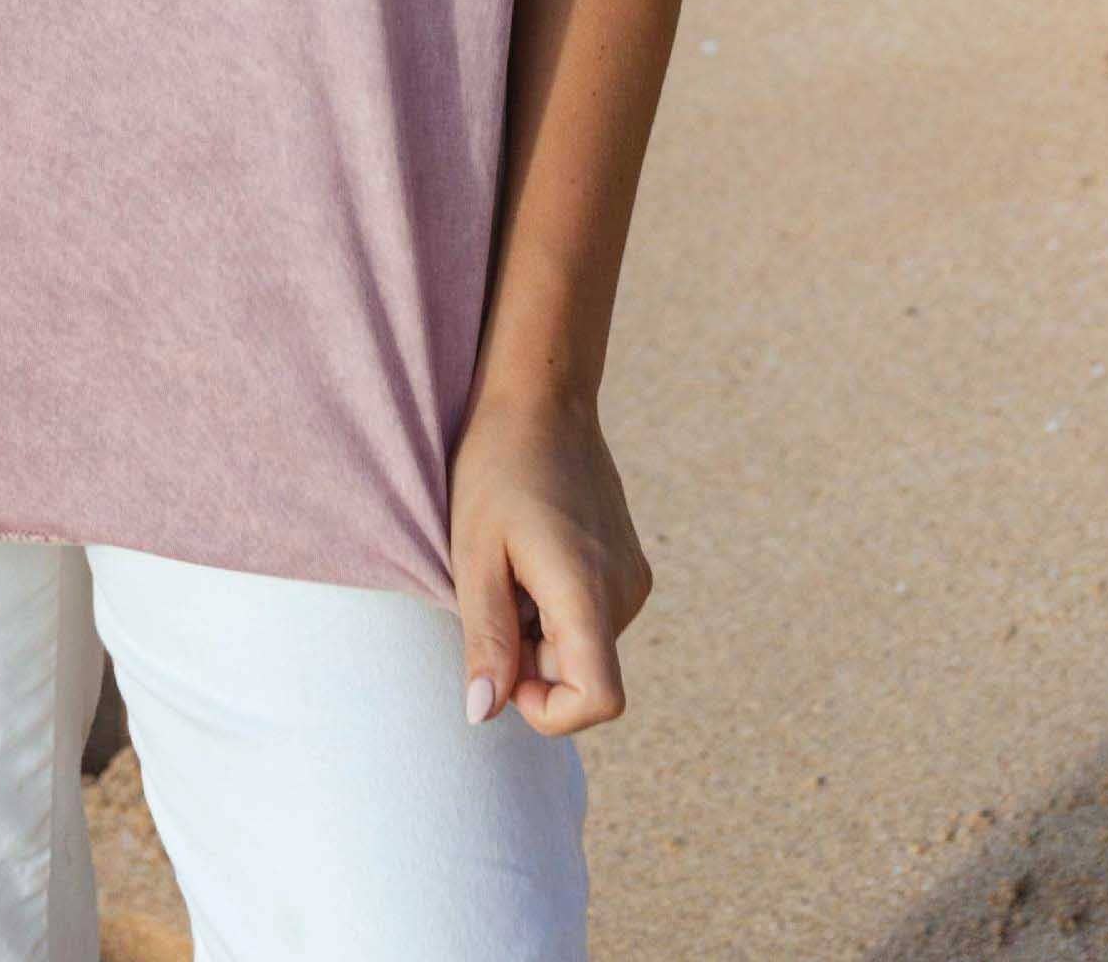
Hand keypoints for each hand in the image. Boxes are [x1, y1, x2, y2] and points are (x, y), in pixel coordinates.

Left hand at [448, 388, 650, 738]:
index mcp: (587, 591)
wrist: (541, 395)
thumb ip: (486, 639)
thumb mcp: (474, 555)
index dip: (550, 712)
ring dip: (539, 630)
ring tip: (510, 565)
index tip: (505, 670)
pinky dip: (555, 608)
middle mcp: (624, 591)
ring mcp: (632, 577)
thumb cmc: (496, 467)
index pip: (599, 701)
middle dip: (529, 660)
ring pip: (582, 647)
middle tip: (491, 592)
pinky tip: (530, 556)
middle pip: (581, 676)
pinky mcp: (630, 565)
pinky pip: (591, 617)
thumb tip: (484, 714)